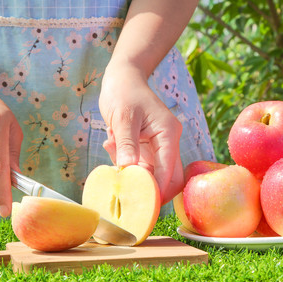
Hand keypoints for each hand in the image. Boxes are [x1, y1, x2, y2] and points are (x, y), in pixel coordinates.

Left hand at [99, 62, 182, 204]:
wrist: (123, 78)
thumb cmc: (124, 92)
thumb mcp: (122, 117)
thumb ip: (126, 144)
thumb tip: (127, 169)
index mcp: (168, 133)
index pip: (168, 170)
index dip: (156, 189)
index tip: (141, 203)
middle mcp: (169, 142)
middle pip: (171, 178)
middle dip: (151, 190)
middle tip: (129, 195)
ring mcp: (160, 147)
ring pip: (155, 175)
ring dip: (134, 174)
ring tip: (112, 147)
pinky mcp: (149, 149)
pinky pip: (143, 167)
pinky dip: (127, 164)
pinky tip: (111, 144)